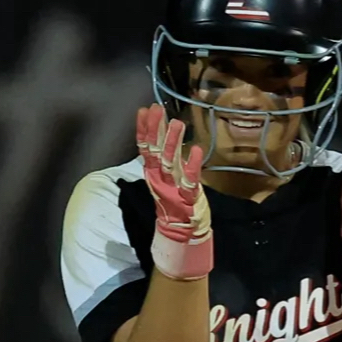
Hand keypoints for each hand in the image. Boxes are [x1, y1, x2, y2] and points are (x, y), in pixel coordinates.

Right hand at [136, 103, 212, 280]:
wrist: (181, 232)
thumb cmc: (176, 202)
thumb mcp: (166, 178)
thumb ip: (164, 158)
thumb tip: (161, 136)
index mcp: (153, 173)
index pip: (145, 147)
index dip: (144, 129)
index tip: (144, 110)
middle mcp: (160, 178)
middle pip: (155, 150)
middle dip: (155, 129)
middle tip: (156, 108)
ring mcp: (173, 187)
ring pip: (170, 161)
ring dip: (173, 141)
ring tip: (177, 122)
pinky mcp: (187, 195)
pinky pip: (190, 178)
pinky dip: (193, 164)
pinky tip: (197, 150)